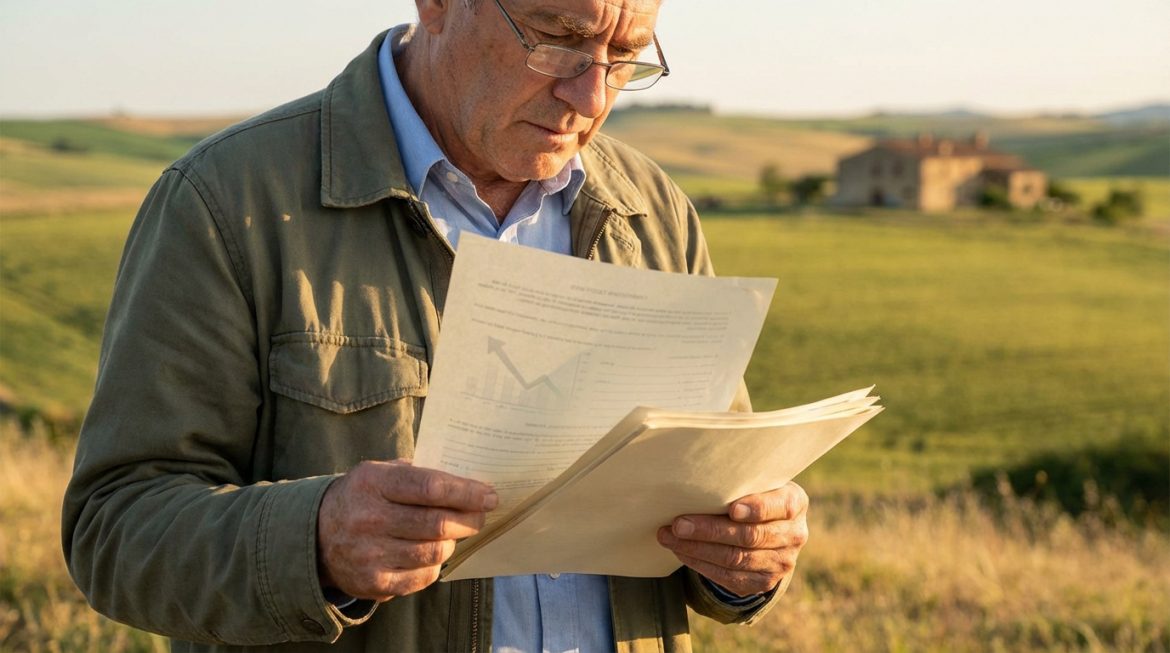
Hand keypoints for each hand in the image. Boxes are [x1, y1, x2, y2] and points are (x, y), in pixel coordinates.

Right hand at [317, 460, 497, 601]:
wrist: (317, 536)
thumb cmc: (363, 497)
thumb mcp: (380, 472)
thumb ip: (419, 473)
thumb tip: (469, 481)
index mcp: (373, 482)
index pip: (431, 487)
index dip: (466, 492)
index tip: (489, 496)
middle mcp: (370, 518)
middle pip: (438, 523)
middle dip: (469, 519)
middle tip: (481, 516)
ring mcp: (370, 554)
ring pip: (434, 551)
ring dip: (453, 542)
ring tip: (455, 533)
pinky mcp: (374, 582)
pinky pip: (423, 576)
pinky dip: (436, 564)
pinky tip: (433, 552)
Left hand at [656, 481, 808, 596]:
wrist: (772, 528)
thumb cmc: (755, 495)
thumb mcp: (758, 483)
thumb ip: (740, 483)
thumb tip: (695, 481)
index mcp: (794, 503)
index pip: (778, 507)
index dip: (756, 508)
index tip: (732, 509)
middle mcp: (794, 535)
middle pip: (748, 536)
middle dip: (709, 530)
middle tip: (678, 524)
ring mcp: (781, 563)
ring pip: (734, 559)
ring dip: (697, 549)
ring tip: (670, 538)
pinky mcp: (763, 582)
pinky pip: (729, 577)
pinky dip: (701, 564)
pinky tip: (682, 552)